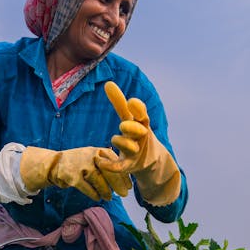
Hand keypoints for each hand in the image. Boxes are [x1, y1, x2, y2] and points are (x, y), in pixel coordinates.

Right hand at [21, 146, 130, 200]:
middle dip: (118, 185)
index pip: (116, 163)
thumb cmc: (79, 163)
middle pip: (109, 172)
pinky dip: (94, 194)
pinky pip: (87, 188)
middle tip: (124, 194)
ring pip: (99, 180)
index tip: (129, 186)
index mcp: (99, 151)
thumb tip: (124, 180)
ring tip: (109, 197)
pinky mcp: (72, 176)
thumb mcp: (94, 158)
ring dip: (106, 191)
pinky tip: (98, 198)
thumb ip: (107, 164)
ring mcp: (81, 166)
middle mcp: (91, 156)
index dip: (124, 176)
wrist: (55, 163)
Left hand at [95, 81, 181, 205]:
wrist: (150, 160)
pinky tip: (99, 160)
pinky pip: (119, 167)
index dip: (138, 109)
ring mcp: (135, 152)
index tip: (131, 102)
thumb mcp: (130, 119)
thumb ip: (120, 103)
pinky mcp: (128, 166)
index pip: (142, 115)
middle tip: (123, 125)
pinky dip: (109, 165)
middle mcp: (140, 138)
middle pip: (138, 131)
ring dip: (122, 142)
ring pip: (129, 147)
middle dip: (131, 127)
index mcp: (142, 125)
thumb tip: (108, 83)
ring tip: (114, 139)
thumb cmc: (136, 134)